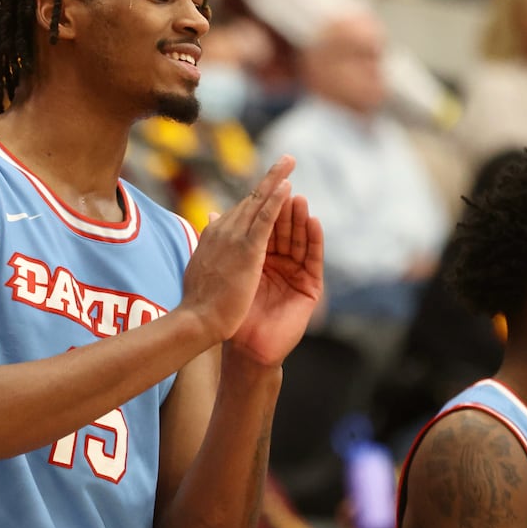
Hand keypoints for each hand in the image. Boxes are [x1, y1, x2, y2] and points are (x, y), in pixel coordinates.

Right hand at [181, 157, 297, 345]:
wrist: (197, 320)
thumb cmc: (199, 301)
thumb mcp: (202, 263)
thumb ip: (209, 240)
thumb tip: (210, 219)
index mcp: (214, 235)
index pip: (240, 211)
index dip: (256, 195)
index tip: (269, 182)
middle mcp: (222, 230)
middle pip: (251, 199)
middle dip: (269, 178)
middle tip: (286, 159)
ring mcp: (233, 238)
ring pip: (258, 202)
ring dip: (275, 180)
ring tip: (290, 161)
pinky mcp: (246, 249)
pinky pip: (264, 219)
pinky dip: (275, 201)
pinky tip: (287, 186)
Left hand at [226, 178, 324, 367]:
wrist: (242, 345)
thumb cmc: (229, 311)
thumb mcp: (227, 269)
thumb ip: (226, 241)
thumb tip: (211, 213)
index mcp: (262, 258)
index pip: (268, 225)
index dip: (267, 204)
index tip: (266, 181)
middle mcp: (282, 264)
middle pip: (286, 229)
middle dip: (285, 207)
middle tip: (285, 183)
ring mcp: (297, 275)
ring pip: (301, 240)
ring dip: (301, 219)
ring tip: (299, 199)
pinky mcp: (309, 289)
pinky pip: (314, 260)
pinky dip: (315, 240)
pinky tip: (314, 222)